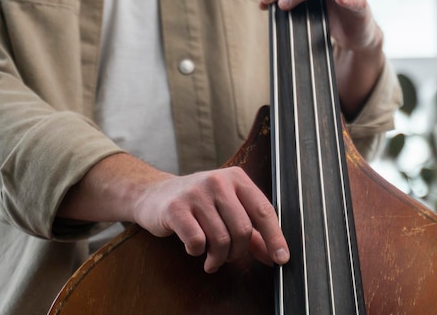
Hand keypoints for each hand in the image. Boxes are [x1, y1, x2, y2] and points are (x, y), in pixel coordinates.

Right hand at [133, 166, 289, 272]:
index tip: (281, 258)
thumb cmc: (198, 204)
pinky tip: (194, 248)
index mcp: (237, 178)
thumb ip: (253, 233)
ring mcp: (196, 193)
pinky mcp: (176, 208)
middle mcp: (218, 181)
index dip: (275, 237)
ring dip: (218, 257)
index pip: (263, 210)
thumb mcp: (228, 210)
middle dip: (238, 252)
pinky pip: (197, 242)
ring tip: (212, 258)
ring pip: (221, 239)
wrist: (154, 194)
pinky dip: (197, 252)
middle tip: (228, 257)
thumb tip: (275, 255)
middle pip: (243, 229)